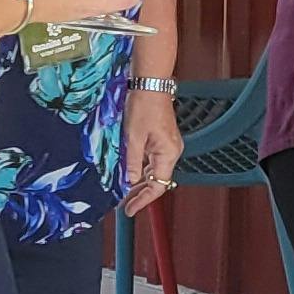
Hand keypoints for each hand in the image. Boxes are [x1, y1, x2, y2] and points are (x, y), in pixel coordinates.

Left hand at [121, 89, 183, 208]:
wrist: (150, 84)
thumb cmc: (144, 106)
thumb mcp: (133, 137)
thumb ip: (132, 162)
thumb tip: (129, 181)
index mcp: (168, 153)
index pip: (158, 185)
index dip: (143, 200)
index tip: (129, 209)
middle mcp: (171, 151)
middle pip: (157, 180)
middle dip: (139, 192)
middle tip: (122, 203)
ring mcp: (166, 145)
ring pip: (153, 171)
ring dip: (138, 181)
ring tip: (122, 191)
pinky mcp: (160, 139)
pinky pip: (151, 160)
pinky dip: (139, 168)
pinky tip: (127, 173)